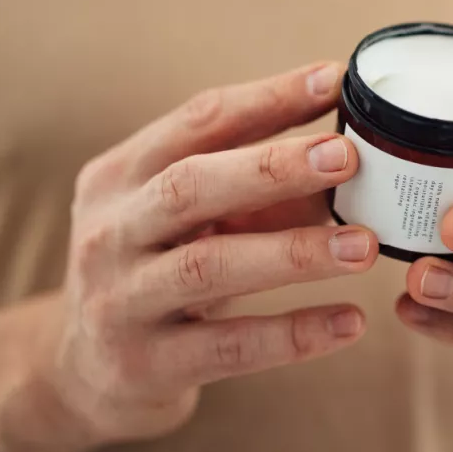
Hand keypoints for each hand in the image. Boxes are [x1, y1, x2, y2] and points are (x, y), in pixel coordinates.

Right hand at [33, 63, 378, 449]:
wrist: (88, 371)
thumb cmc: (156, 272)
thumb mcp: (187, 222)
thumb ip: (255, 193)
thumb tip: (348, 161)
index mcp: (120, 176)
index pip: (197, 122)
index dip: (267, 99)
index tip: (333, 80)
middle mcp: (110, 230)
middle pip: (191, 185)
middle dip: (273, 167)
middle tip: (347, 157)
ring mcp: (119, 300)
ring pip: (209, 266)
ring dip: (294, 252)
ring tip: (364, 245)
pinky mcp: (143, 364)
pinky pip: (229, 347)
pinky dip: (294, 333)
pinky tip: (350, 322)